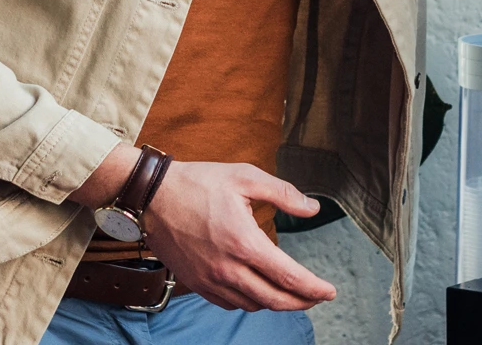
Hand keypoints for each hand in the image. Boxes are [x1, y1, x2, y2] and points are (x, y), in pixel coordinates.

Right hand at [144, 161, 336, 311]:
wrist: (151, 196)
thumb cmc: (197, 183)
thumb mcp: (245, 177)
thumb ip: (284, 193)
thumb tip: (313, 208)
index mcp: (244, 242)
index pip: (289, 277)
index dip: (314, 288)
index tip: (330, 291)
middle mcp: (228, 268)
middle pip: (275, 300)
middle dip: (302, 302)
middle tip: (317, 297)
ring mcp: (210, 279)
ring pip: (253, 305)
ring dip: (276, 303)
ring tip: (290, 293)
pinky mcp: (196, 283)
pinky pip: (229, 304)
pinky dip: (249, 302)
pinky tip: (257, 290)